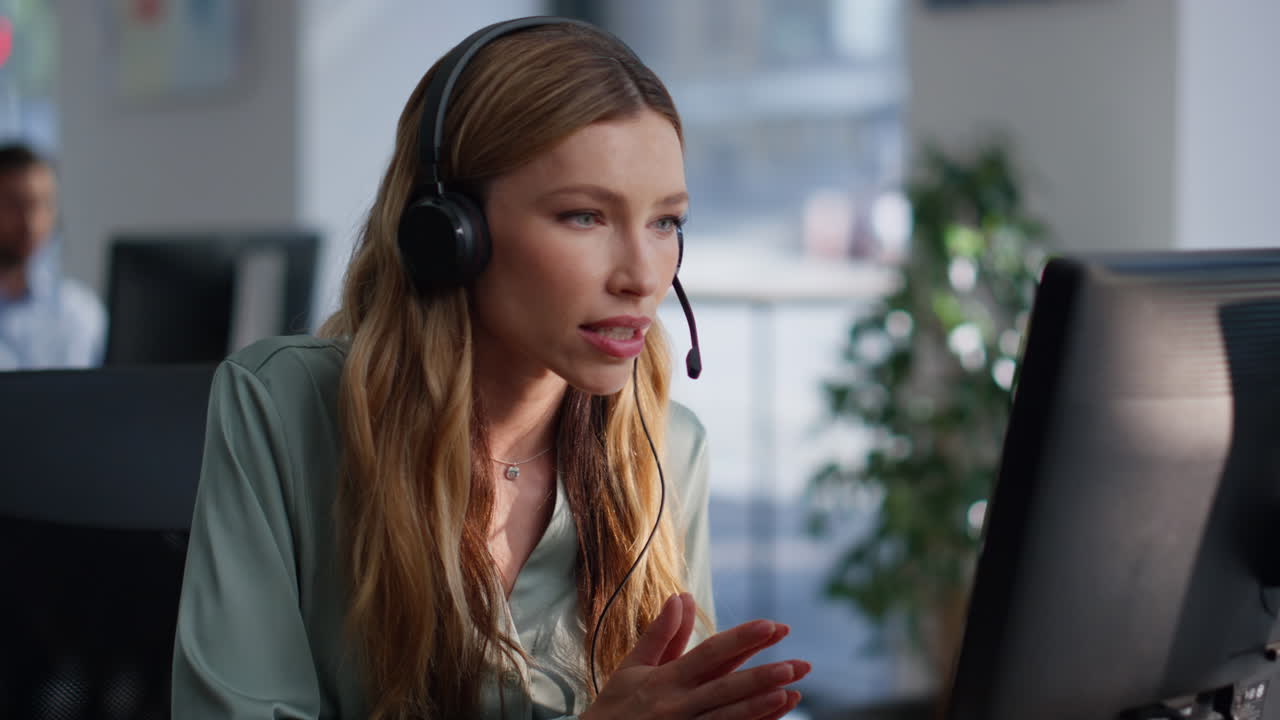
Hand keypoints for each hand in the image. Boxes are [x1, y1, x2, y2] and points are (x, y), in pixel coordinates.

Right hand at [580, 593, 809, 719]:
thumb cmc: (614, 708)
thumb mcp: (632, 668)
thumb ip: (661, 634)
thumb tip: (681, 596)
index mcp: (666, 680)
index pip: (709, 654)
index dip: (740, 639)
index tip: (771, 625)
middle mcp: (678, 705)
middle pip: (726, 687)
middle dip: (762, 674)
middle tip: (797, 664)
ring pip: (729, 717)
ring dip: (761, 704)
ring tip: (792, 690)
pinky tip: (777, 713)